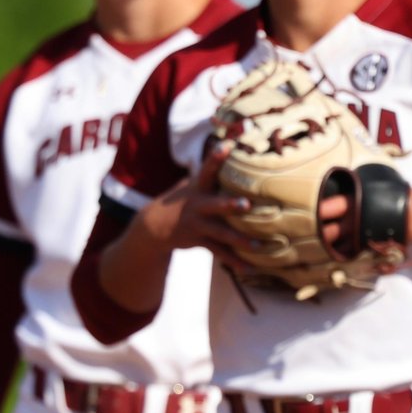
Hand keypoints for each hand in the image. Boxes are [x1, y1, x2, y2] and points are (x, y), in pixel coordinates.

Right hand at [137, 144, 260, 271]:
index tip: (227, 145)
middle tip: (246, 204)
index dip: (216, 157)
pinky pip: (219, 252)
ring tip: (257, 245)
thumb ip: (211, 171)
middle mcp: (198, 205)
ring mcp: (198, 224)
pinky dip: (234, 260)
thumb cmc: (184, 199)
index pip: (207, 169)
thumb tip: (231, 144)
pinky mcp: (199, 240)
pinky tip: (250, 267)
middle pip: (215, 204)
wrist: (154, 226)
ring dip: (238, 239)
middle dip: (229, 205)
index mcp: (198, 188)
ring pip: (220, 233)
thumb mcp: (192, 183)